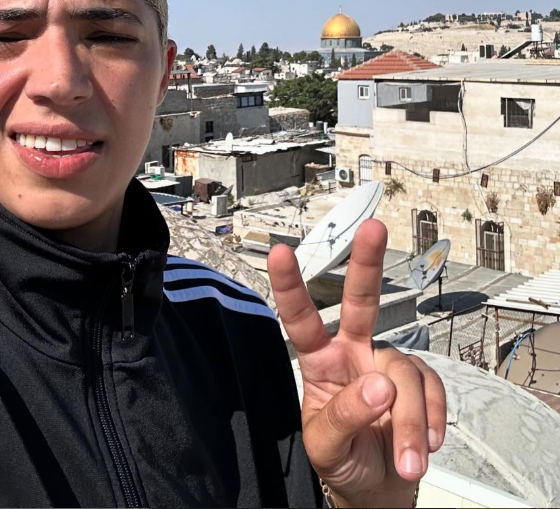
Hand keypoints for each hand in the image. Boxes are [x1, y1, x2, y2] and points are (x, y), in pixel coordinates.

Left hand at [267, 219, 445, 508]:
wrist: (378, 488)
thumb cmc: (342, 459)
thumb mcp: (326, 445)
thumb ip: (344, 416)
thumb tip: (378, 387)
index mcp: (320, 362)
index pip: (301, 319)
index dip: (289, 286)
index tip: (278, 252)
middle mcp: (354, 352)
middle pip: (360, 301)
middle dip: (366, 262)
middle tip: (373, 227)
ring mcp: (387, 364)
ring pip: (402, 373)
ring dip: (411, 422)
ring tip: (410, 461)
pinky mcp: (418, 382)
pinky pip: (431, 389)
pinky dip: (431, 421)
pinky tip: (426, 446)